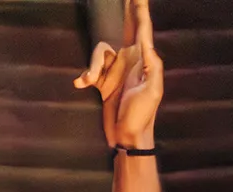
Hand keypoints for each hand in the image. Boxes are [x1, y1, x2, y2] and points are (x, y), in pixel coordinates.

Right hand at [74, 0, 162, 149]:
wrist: (128, 137)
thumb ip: (152, 66)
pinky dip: (84, 77)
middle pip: (124, 28)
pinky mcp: (104, 82)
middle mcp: (129, 60)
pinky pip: (91, 71)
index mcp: (143, 60)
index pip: (142, 29)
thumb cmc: (142, 116)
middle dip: (125, 11)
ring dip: (92, 66)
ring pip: (99, 53)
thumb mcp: (152, 91)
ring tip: (88, 80)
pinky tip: (80, 84)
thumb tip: (146, 42)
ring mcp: (115, 71)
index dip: (140, 10)